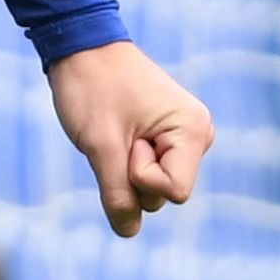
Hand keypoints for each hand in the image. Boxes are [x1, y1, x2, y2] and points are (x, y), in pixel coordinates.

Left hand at [47, 40, 212, 238]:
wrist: (82, 47)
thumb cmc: (92, 89)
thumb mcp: (101, 148)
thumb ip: (117, 195)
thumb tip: (128, 232)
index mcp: (193, 131)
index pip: (174, 193)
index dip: (140, 177)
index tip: (127, 140)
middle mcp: (197, 135)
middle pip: (164, 194)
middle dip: (132, 173)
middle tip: (119, 129)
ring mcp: (184, 137)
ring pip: (153, 187)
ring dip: (126, 167)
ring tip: (118, 126)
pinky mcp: (167, 138)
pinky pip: (147, 172)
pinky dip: (126, 161)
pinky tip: (120, 132)